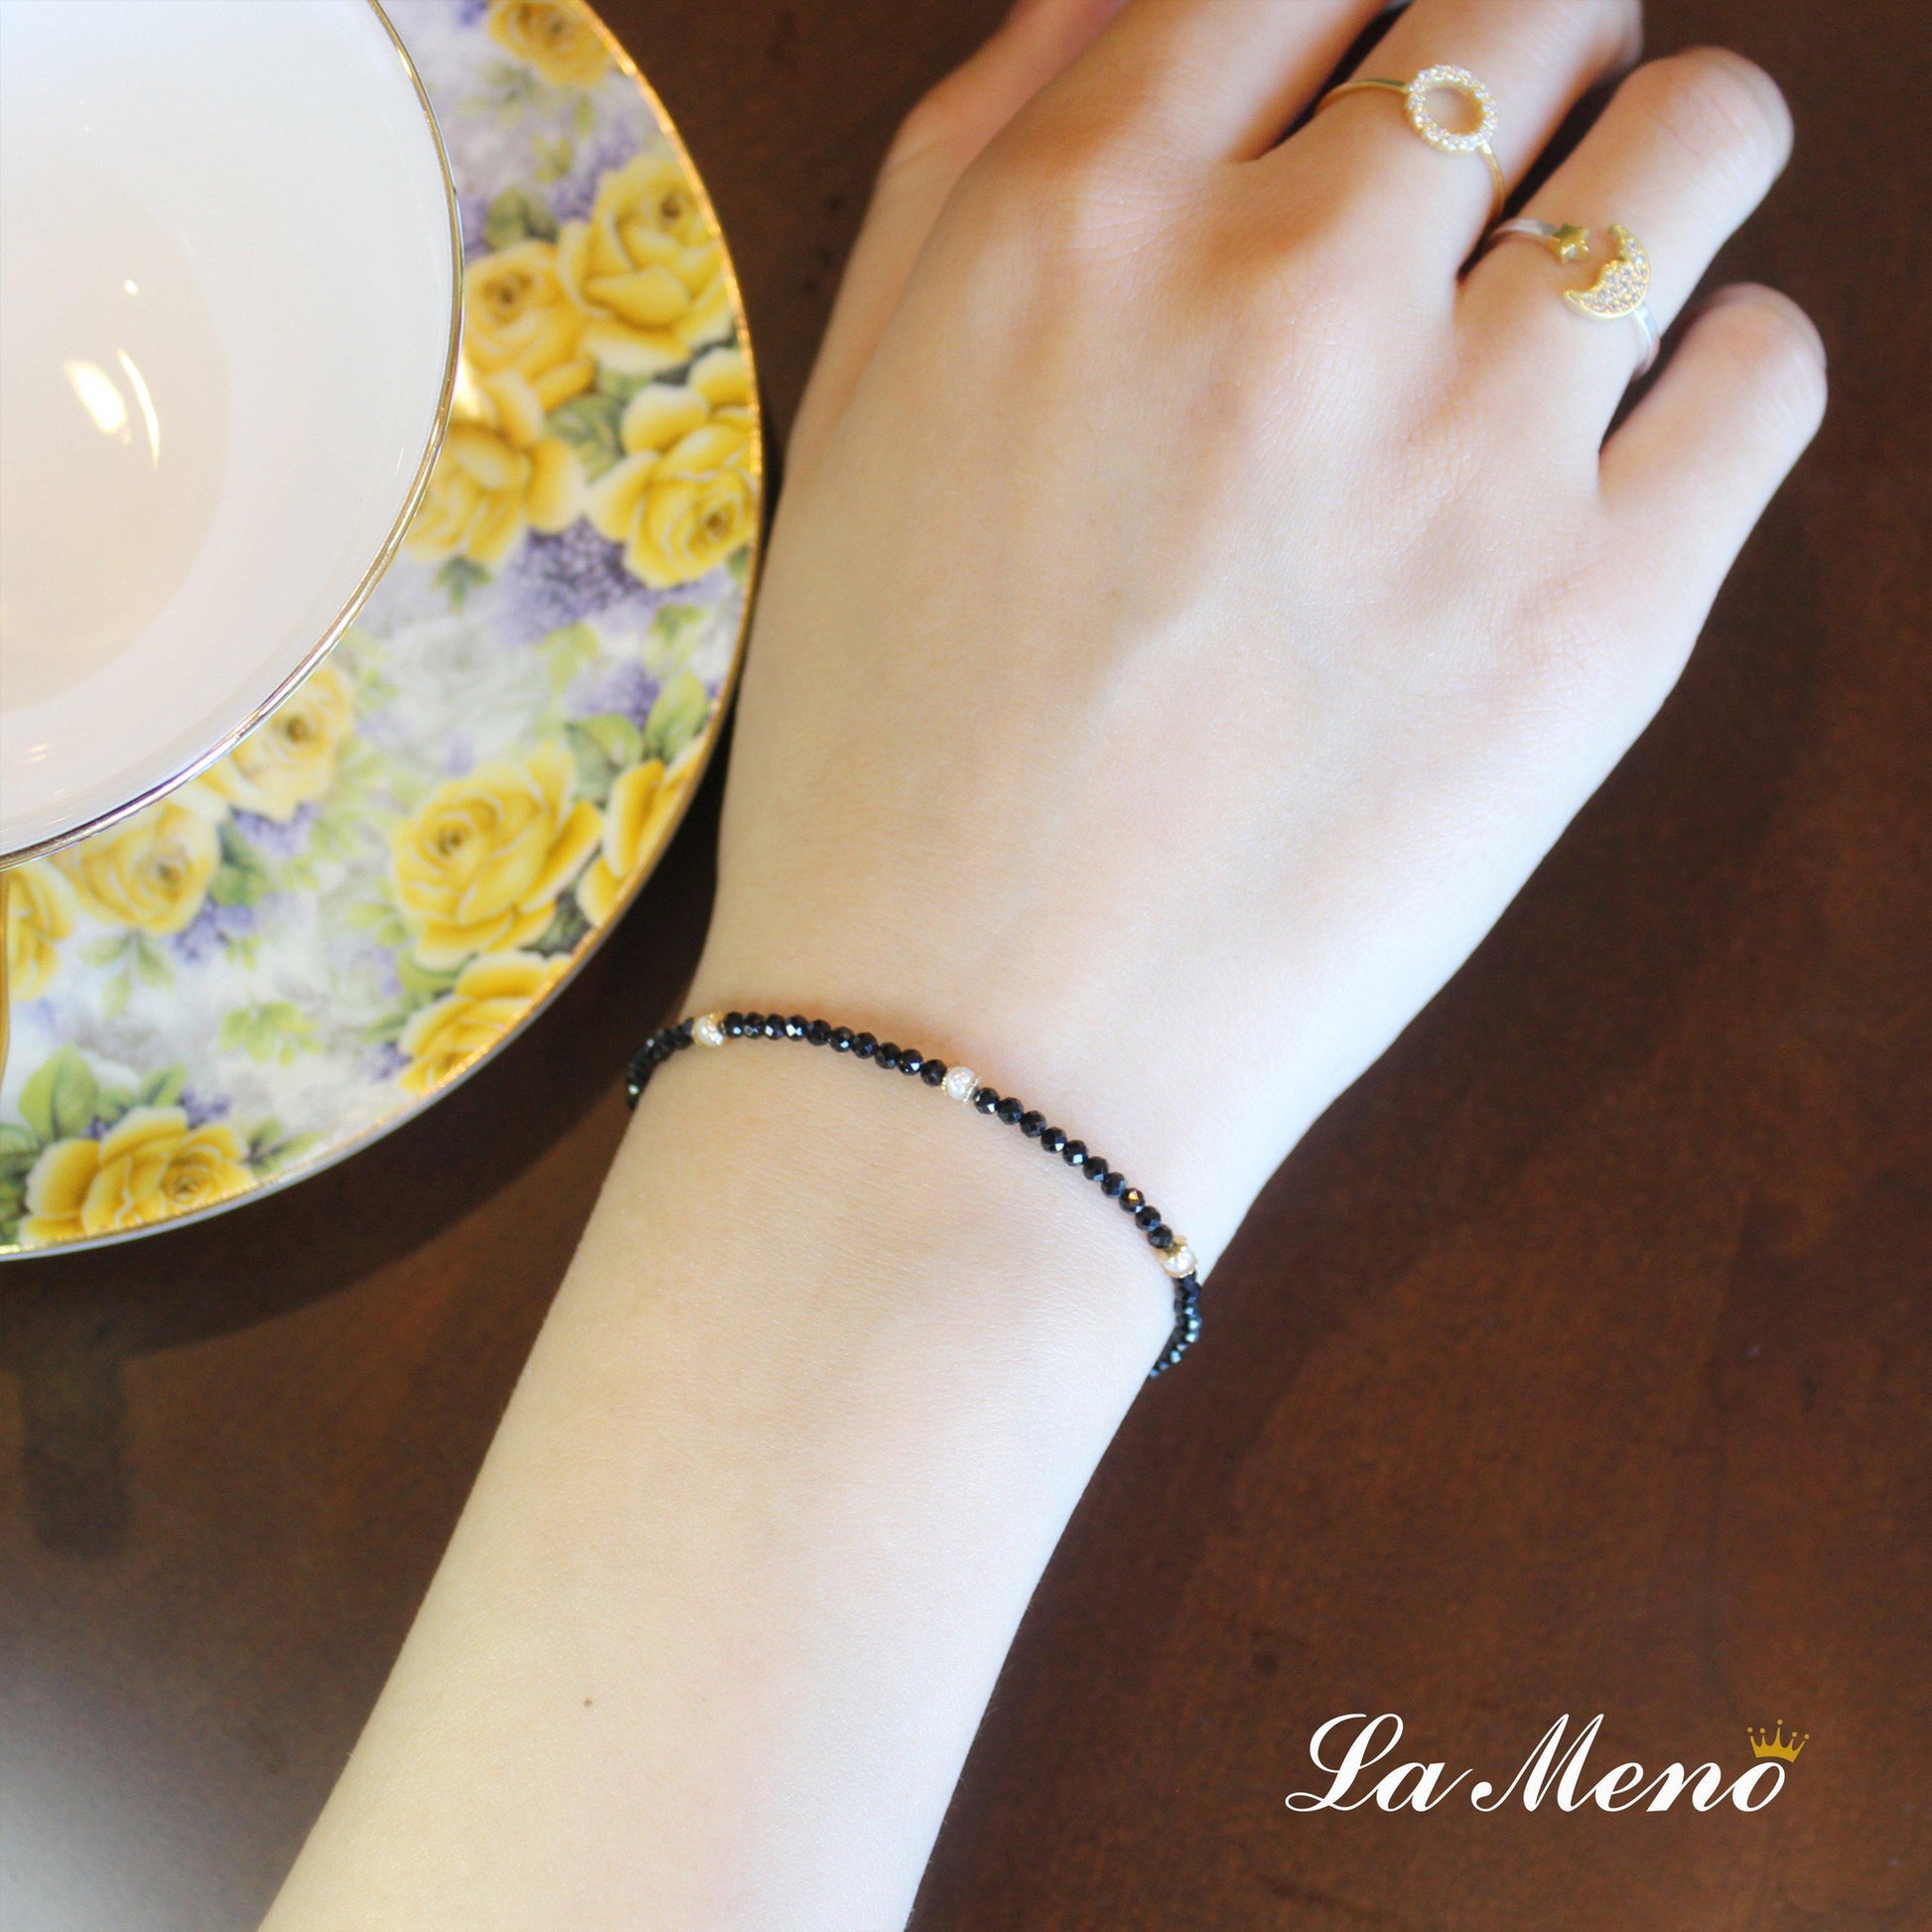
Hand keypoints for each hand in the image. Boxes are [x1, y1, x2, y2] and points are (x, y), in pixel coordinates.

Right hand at [693, 0, 1822, 1261]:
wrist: (975, 1052)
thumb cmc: (884, 760)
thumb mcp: (854, 424)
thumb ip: (979, 165)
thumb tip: (1130, 3)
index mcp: (1084, 218)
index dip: (1357, 1)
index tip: (1368, 74)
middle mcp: (1292, 283)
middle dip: (1525, 53)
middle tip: (1486, 176)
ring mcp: (1468, 442)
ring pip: (1701, 138)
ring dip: (1663, 166)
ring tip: (1592, 280)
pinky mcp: (1603, 609)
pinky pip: (1770, 369)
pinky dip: (1727, 370)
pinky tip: (1629, 450)